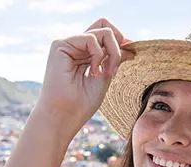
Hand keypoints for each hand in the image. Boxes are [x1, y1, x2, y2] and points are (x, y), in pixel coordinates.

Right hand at [36, 18, 133, 138]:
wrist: (64, 116)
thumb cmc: (81, 104)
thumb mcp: (105, 76)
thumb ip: (114, 59)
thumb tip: (128, 43)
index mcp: (85, 53)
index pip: (106, 35)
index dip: (121, 42)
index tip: (130, 57)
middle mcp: (76, 46)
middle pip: (106, 26)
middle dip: (119, 43)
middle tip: (116, 65)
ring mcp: (68, 44)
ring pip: (104, 31)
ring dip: (113, 53)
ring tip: (107, 74)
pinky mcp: (60, 44)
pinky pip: (91, 38)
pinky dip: (99, 55)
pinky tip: (93, 72)